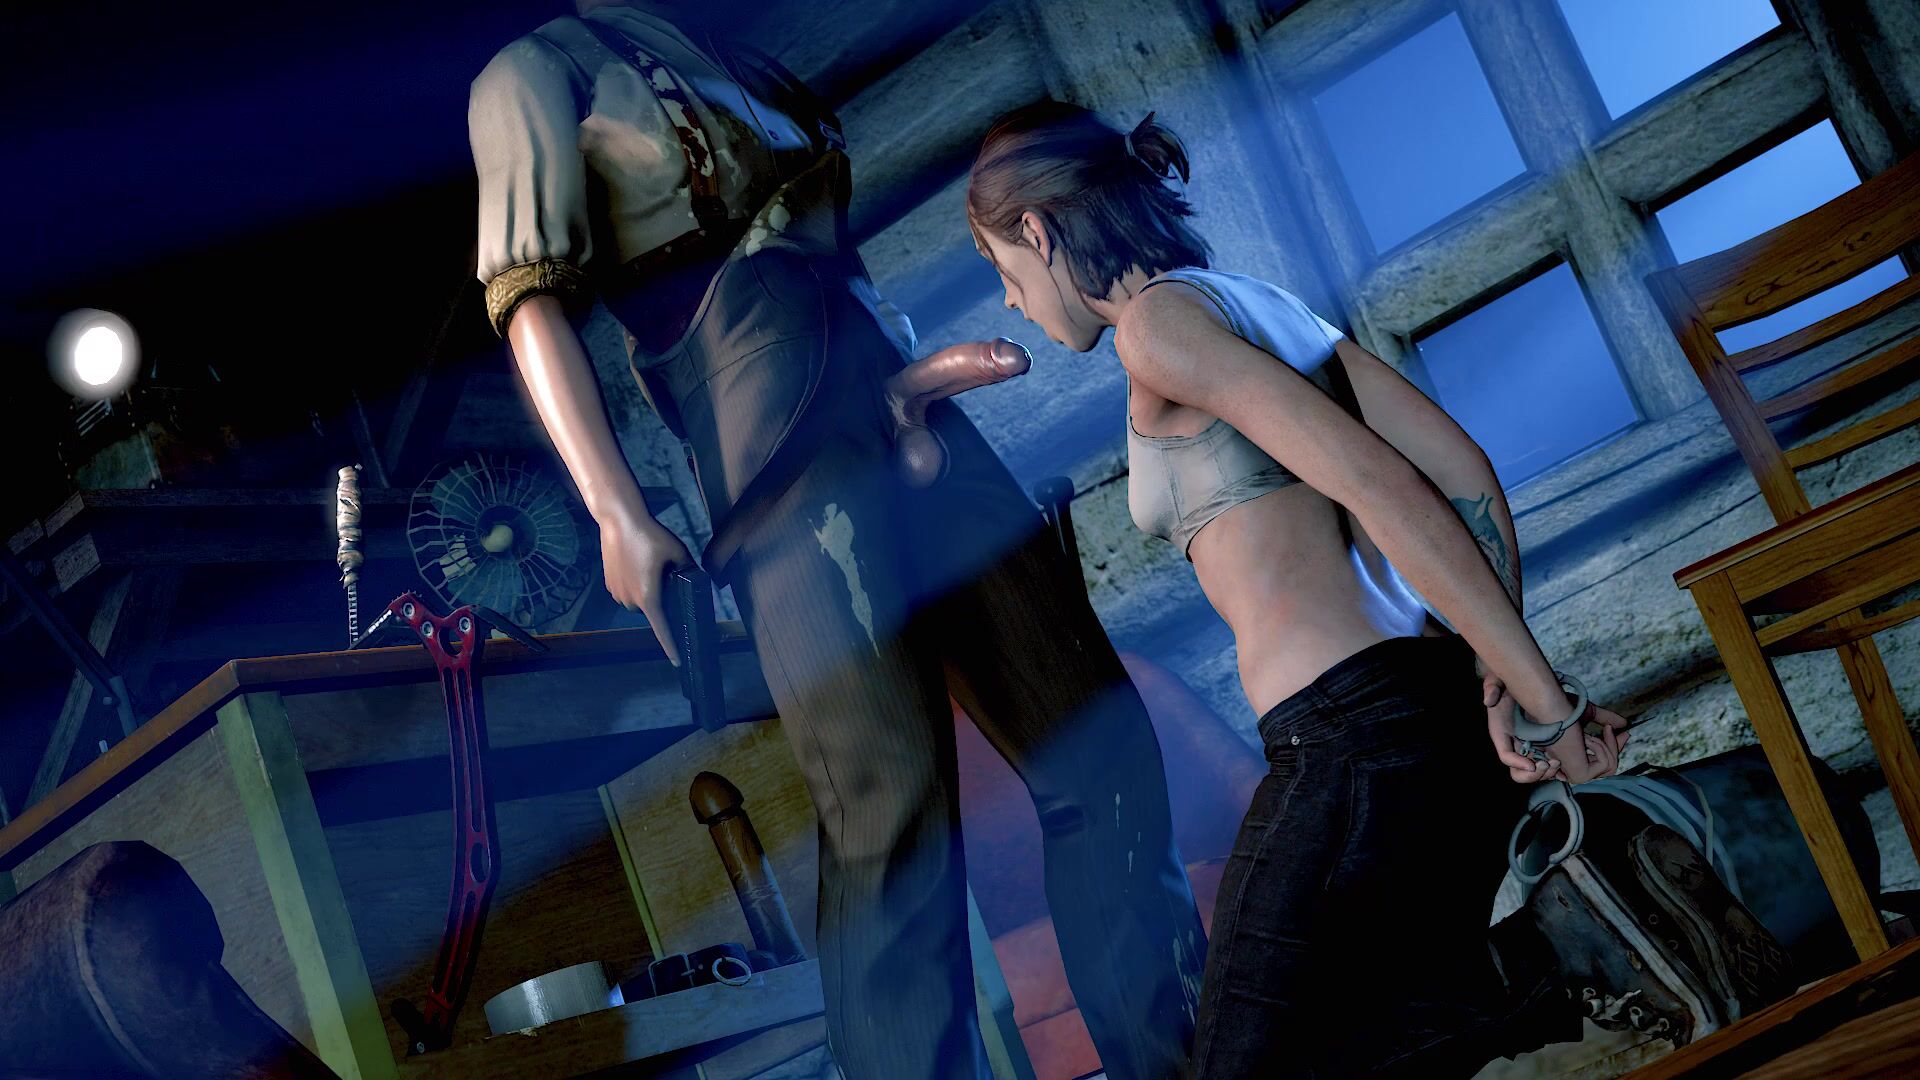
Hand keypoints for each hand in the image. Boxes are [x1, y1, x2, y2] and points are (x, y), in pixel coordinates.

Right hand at [598, 509, 695, 666]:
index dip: (670, 646)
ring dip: (646, 592)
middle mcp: (630, 600)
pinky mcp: (609, 584)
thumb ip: (688, 572)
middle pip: (652, 611)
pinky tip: (638, 565)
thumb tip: (696, 581)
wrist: (619, 520)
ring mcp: (617, 593)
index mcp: (649, 597)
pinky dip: (634, 585)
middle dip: (660, 601)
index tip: (677, 661)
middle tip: (666, 577)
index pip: (662, 629)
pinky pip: (626, 592)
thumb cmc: (651, 535)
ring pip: (638, 601)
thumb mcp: (679, 553)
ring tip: (649, 566)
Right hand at [1485, 676, 1561, 783]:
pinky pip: (1545, 763)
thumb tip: (1488, 700)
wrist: (1521, 679)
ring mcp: (1527, 745)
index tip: (1532, 765)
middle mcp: (1513, 743)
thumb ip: (1492, 688)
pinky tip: (1562, 765)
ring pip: (1533, 771)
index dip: (1517, 763)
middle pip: (1518, 772)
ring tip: (1557, 764)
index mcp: (1501, 732)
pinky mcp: (1541, 744)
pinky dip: (1553, 769)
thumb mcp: (1497, 681)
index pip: (1505, 755)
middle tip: (1549, 765)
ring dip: (1546, 773)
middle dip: (1534, 775)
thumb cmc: (1508, 682)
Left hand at [1548, 706, 1631, 783]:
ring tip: (1587, 734)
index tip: (1625, 733)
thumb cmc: (1561, 709)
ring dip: (1604, 745)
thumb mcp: (1588, 714)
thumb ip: (1604, 719)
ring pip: (1609, 767)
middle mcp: (1570, 770)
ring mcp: (1574, 775)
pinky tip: (1584, 739)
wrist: (1550, 710)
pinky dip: (1600, 747)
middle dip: (1615, 748)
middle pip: (1608, 767)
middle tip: (1623, 733)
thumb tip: (1624, 723)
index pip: (1598, 761)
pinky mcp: (1579, 776)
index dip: (1614, 748)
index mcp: (1570, 758)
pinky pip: (1604, 764)